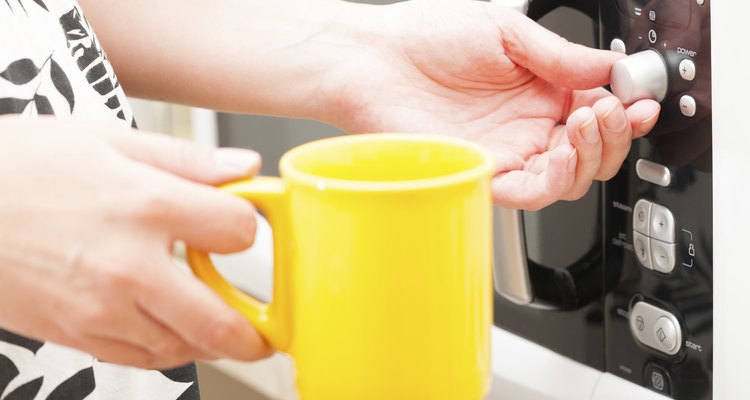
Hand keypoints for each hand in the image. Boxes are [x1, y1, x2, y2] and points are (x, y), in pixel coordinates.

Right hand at [0, 117, 270, 368]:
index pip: (238, 231)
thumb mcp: (105, 141)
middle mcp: (129, 266)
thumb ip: (185, 159)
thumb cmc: (18, 165)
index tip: (238, 226)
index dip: (247, 227)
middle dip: (255, 332)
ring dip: (211, 343)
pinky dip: (167, 351)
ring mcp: (99, 309)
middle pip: (220, 321)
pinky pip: (139, 360)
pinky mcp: (74, 334)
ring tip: (218, 325)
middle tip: (266, 331)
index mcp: (145, 205)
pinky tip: (169, 330)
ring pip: (182, 349)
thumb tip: (243, 166)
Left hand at [321, 0, 659, 209]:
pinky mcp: (482, 172)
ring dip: (592, 156)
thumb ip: (559, 56)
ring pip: (569, 177)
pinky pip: (531, 191)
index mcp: (538, 90)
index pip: (598, 110)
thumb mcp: (505, 32)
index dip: (626, 110)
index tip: (641, 100)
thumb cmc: (425, 37)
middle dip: (616, 135)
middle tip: (615, 111)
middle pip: (591, 151)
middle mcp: (525, 125)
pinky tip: (563, 152)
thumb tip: (608, 71)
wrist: (372, 60)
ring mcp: (505, 151)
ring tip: (590, 122)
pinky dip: (557, 178)